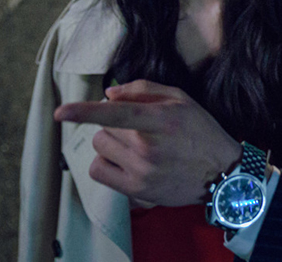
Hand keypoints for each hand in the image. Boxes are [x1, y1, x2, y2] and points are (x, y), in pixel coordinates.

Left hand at [54, 80, 240, 205]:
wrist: (220, 173)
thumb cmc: (201, 131)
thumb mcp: (181, 100)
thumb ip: (144, 90)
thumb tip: (109, 93)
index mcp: (161, 120)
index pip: (117, 113)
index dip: (86, 111)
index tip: (61, 112)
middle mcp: (148, 147)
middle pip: (104, 128)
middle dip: (114, 124)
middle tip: (137, 128)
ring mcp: (141, 171)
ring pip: (99, 147)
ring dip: (110, 142)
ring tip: (133, 145)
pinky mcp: (136, 190)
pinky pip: (98, 171)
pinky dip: (105, 162)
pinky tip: (123, 161)